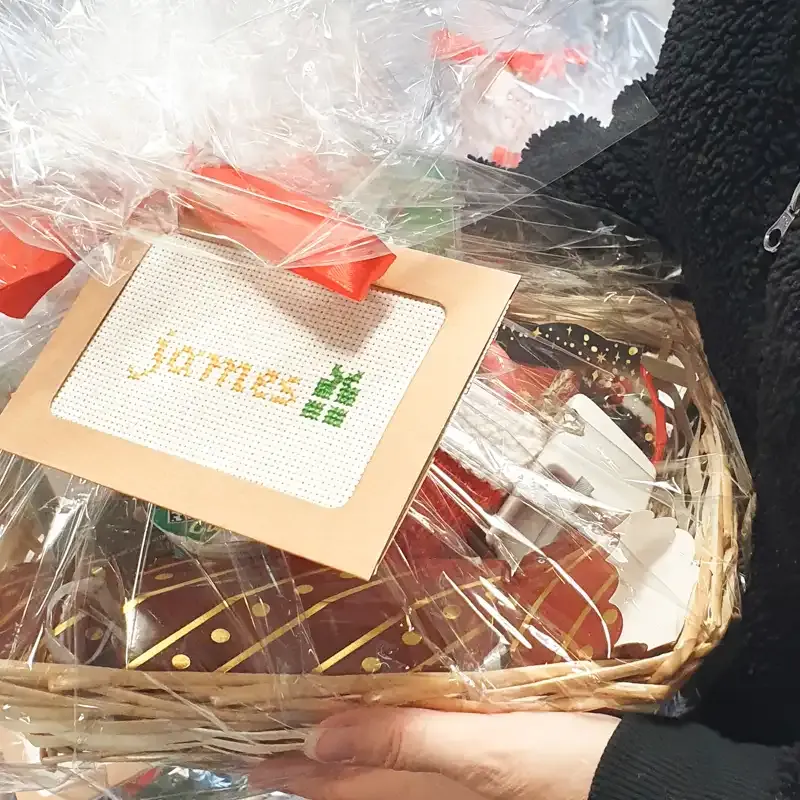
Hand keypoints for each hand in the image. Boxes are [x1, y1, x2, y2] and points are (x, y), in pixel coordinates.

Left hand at [249, 707, 619, 799]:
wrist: (640, 782)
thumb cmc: (563, 767)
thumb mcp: (484, 754)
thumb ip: (405, 742)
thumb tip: (319, 736)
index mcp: (426, 785)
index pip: (343, 782)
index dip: (294, 772)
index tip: (246, 760)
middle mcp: (436, 788)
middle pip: (359, 782)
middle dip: (311, 768)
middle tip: (265, 751)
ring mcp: (464, 778)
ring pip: (389, 772)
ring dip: (350, 754)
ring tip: (315, 739)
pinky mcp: (489, 763)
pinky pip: (425, 757)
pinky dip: (397, 743)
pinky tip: (398, 724)